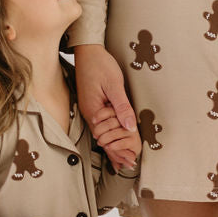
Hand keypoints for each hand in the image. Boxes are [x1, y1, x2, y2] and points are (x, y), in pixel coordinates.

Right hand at [73, 45, 137, 168]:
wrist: (87, 50)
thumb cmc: (100, 64)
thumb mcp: (114, 85)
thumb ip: (122, 107)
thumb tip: (130, 127)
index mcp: (93, 111)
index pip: (107, 138)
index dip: (118, 152)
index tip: (129, 162)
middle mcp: (89, 112)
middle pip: (103, 139)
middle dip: (116, 153)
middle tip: (130, 166)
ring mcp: (90, 108)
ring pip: (102, 132)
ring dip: (113, 145)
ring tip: (123, 160)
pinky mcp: (93, 103)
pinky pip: (102, 123)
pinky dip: (110, 133)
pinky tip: (115, 138)